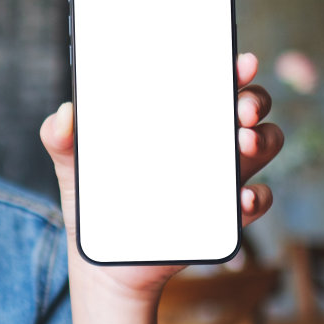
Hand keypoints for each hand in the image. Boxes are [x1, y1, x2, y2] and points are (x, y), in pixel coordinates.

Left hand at [39, 51, 284, 302]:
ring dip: (262, 139)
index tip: (239, 63)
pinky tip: (240, 198)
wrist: (102, 260)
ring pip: (263, 144)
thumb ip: (60, 136)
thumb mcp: (72, 163)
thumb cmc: (95, 199)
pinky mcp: (224, 216)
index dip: (234, 68)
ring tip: (241, 142)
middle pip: (250, 107)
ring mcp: (220, 177)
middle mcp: (207, 140)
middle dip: (254, 99)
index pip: (214, 80)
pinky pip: (257, 201)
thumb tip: (64, 113)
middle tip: (239, 108)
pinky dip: (256, 198)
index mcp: (178, 116)